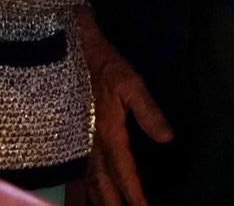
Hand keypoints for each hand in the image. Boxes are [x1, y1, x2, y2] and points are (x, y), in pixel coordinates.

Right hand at [77, 8, 169, 205]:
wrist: (67, 44)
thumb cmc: (101, 62)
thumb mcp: (130, 82)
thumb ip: (147, 111)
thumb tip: (167, 138)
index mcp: (107, 133)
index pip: (123, 173)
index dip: (135, 194)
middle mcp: (89, 142)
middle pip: (103, 185)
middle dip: (115, 204)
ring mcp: (76, 139)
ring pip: (86, 180)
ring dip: (98, 198)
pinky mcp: (69, 132)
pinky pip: (75, 168)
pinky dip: (82, 185)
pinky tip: (84, 190)